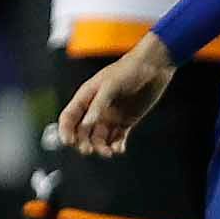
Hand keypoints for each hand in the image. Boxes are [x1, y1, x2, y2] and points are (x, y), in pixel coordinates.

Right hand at [59, 35, 176, 157]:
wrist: (153, 67)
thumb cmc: (128, 70)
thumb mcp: (110, 85)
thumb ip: (98, 105)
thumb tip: (87, 124)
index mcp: (86, 97)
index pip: (69, 117)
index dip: (65, 130)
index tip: (68, 142)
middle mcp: (96, 109)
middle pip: (82, 132)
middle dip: (83, 142)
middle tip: (89, 150)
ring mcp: (110, 116)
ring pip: (99, 138)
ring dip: (100, 147)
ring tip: (108, 152)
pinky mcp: (125, 121)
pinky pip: (117, 138)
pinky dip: (116, 146)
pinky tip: (118, 149)